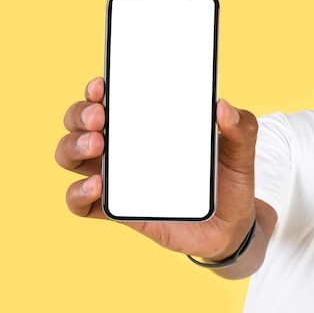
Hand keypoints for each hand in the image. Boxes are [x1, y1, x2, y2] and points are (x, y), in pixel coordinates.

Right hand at [55, 77, 258, 258]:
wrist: (230, 227)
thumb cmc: (228, 180)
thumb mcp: (240, 151)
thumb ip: (241, 127)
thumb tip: (223, 108)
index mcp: (147, 123)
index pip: (111, 99)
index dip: (98, 89)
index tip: (103, 85)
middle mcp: (124, 146)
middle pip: (80, 122)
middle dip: (80, 113)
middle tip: (100, 117)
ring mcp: (117, 177)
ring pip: (71, 156)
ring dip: (73, 145)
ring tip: (97, 145)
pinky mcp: (117, 210)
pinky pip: (81, 203)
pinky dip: (78, 193)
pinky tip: (97, 186)